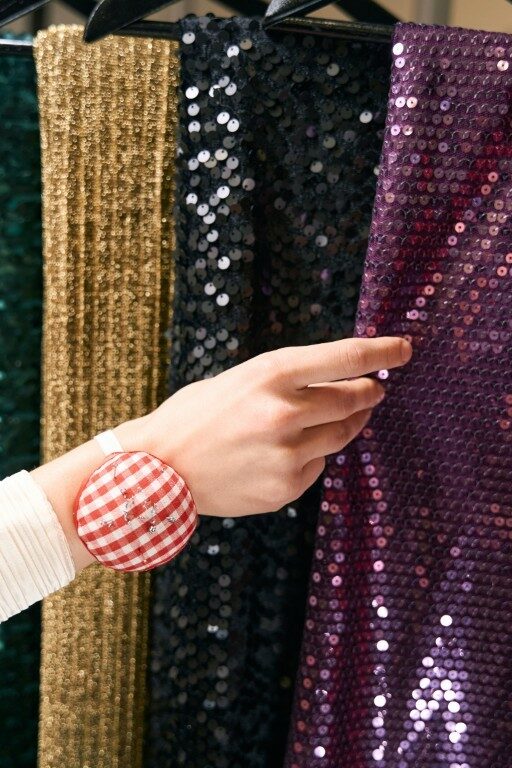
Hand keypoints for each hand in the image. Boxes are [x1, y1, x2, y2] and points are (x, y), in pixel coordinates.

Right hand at [130, 336, 411, 517]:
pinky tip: (280, 455)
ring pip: (341, 436)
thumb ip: (290, 383)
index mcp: (270, 375)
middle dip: (369, 392)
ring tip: (329, 419)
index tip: (403, 350)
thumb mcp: (241, 380)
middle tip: (374, 390)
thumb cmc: (195, 416)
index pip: (346, 358)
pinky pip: (316, 467)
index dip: (382, 352)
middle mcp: (284, 414)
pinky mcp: (285, 488)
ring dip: (346, 424)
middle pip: (354, 399)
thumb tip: (341, 386)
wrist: (157, 470)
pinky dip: (310, 457)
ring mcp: (287, 455)